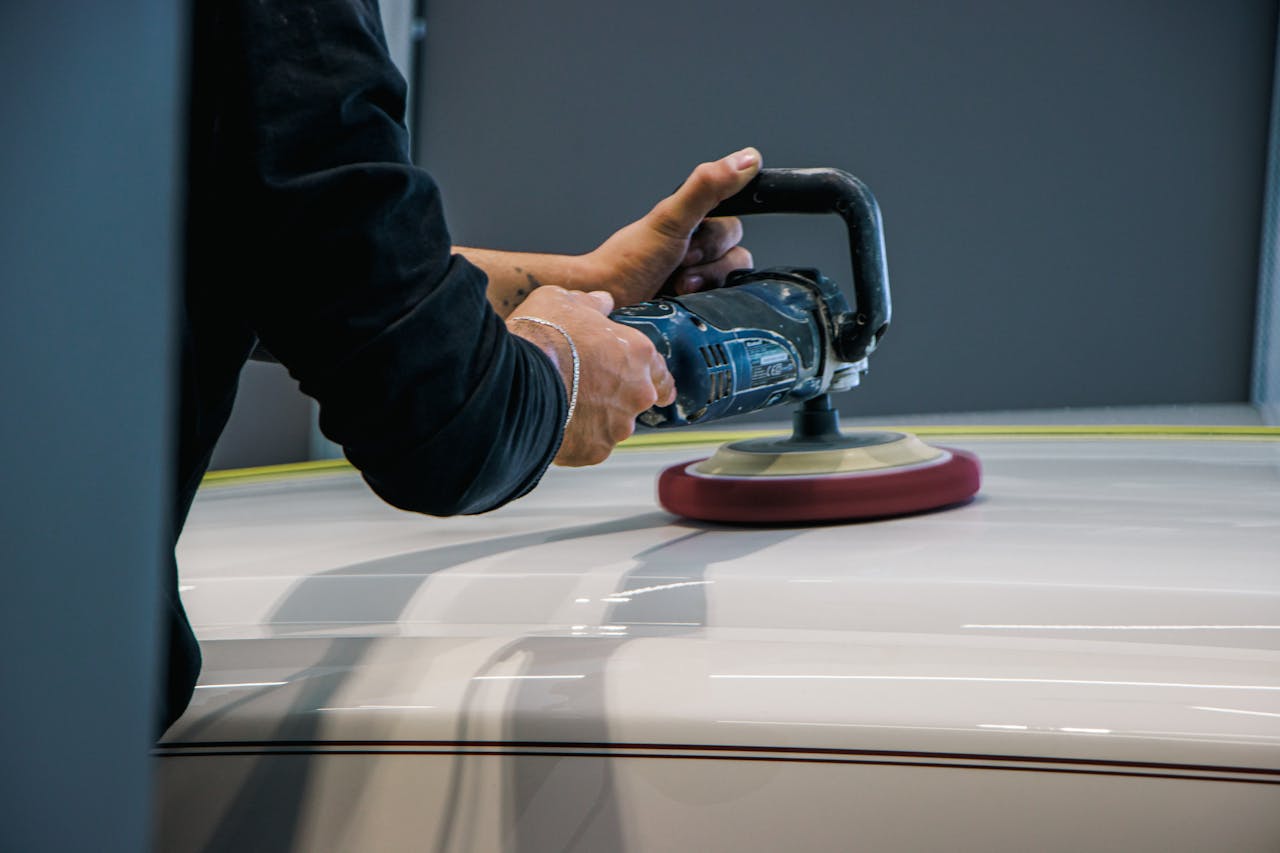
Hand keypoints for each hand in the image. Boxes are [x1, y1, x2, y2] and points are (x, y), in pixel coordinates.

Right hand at [507, 286, 675, 466]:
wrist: (517, 377)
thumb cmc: (543, 335)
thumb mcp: (565, 301)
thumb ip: (591, 304)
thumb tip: (602, 302)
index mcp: (638, 354)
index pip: (662, 374)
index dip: (656, 381)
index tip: (656, 389)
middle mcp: (636, 393)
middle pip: (633, 402)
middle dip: (614, 399)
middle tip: (584, 391)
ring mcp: (617, 426)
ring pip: (610, 427)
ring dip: (593, 420)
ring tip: (562, 406)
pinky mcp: (594, 450)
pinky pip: (587, 447)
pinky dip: (575, 440)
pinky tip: (554, 424)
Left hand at [581, 147, 761, 304]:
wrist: (607, 303)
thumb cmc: (627, 261)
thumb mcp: (670, 218)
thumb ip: (707, 187)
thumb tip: (747, 158)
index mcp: (693, 220)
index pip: (734, 219)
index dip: (720, 232)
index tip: (697, 236)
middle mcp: (699, 246)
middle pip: (736, 250)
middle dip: (709, 257)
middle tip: (681, 261)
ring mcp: (700, 276)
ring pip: (733, 277)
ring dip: (707, 280)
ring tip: (679, 284)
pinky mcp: (700, 304)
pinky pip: (726, 302)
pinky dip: (707, 301)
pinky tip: (684, 300)